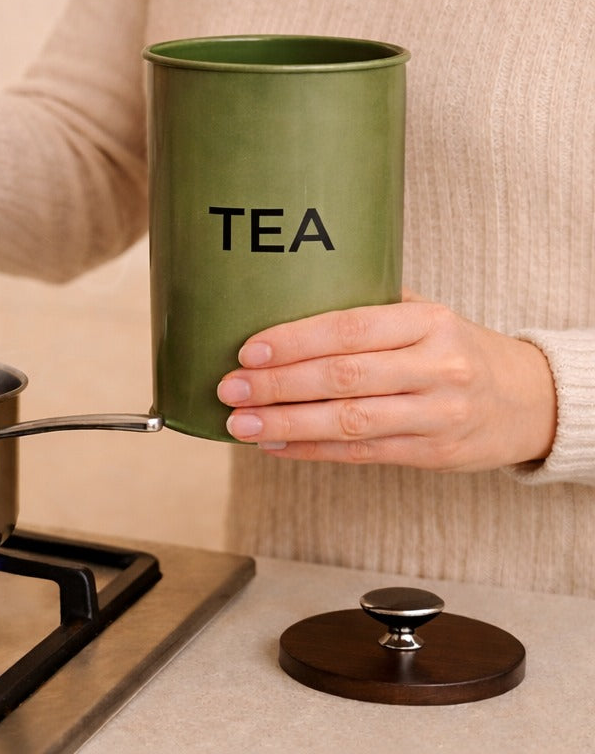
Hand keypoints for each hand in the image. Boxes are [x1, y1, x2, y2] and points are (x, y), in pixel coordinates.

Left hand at [218, 293, 556, 471]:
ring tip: (240, 423)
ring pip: (349, 423)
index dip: (295, 341)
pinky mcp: (432, 454)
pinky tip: (274, 444)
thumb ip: (366, 308)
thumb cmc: (454, 347)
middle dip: (278, 385)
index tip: (249, 349)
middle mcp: (437, 368)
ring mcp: (438, 416)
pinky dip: (311, 450)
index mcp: (429, 322)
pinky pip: (361, 454)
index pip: (351, 329)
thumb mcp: (423, 314)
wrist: (527, 400)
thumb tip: (281, 303)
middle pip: (344, 378)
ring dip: (286, 424)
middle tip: (230, 388)